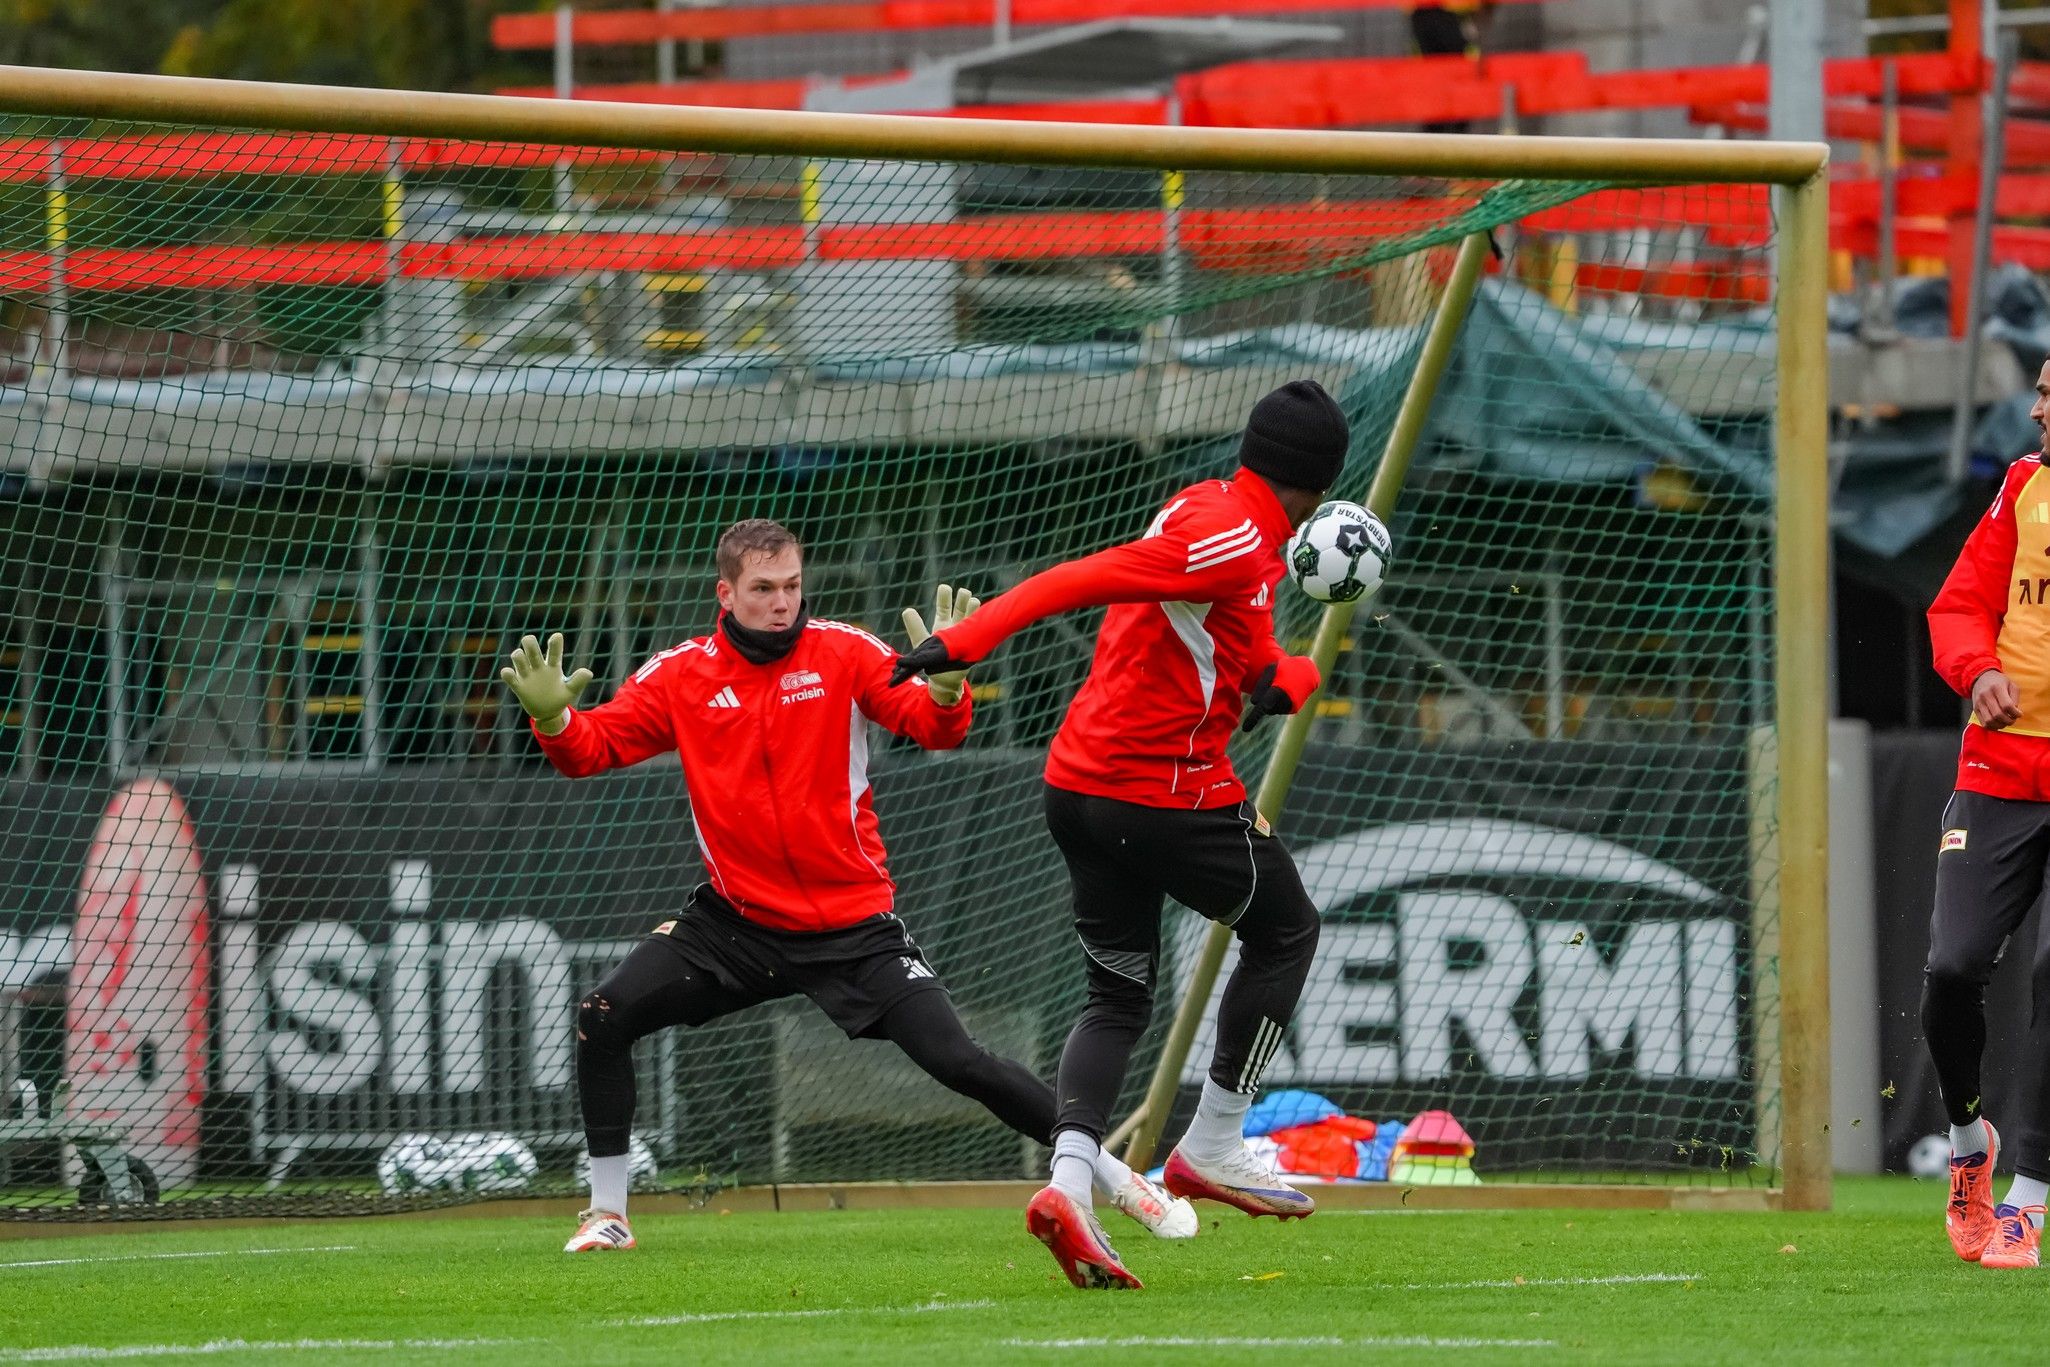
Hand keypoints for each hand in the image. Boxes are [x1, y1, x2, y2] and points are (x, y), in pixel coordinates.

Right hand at [500, 633, 593, 735]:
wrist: (547, 713)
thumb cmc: (560, 698)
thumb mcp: (571, 691)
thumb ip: (579, 681)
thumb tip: (588, 672)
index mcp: (553, 666)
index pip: (553, 651)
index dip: (554, 643)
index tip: (557, 637)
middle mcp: (538, 667)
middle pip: (531, 648)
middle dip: (529, 643)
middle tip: (529, 641)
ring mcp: (527, 675)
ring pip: (518, 658)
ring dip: (518, 656)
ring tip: (521, 659)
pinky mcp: (519, 686)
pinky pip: (510, 677)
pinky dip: (507, 674)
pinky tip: (508, 672)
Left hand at [900, 584, 980, 703]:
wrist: (945, 680)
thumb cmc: (932, 662)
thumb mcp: (922, 643)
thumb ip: (915, 627)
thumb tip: (907, 610)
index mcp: (943, 625)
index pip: (944, 607)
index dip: (944, 598)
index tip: (945, 588)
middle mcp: (956, 627)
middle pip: (960, 609)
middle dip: (962, 600)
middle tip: (964, 592)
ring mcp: (966, 635)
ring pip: (970, 619)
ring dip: (972, 609)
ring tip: (973, 600)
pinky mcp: (972, 645)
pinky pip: (977, 632)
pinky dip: (978, 623)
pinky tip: (980, 615)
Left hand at [1241, 656, 1321, 732]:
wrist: (1308, 671)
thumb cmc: (1285, 667)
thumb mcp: (1271, 669)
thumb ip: (1261, 685)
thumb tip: (1254, 702)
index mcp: (1278, 691)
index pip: (1263, 707)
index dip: (1253, 718)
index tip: (1245, 728)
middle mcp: (1285, 702)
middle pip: (1265, 708)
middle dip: (1264, 700)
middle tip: (1272, 685)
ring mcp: (1290, 707)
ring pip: (1272, 710)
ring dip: (1271, 702)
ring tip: (1280, 686)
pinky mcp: (1293, 709)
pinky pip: (1278, 709)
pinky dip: (1277, 703)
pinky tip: (1284, 692)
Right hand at [1973, 668, 2022, 730]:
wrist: (1980, 677)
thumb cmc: (1999, 681)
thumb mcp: (2011, 684)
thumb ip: (2015, 698)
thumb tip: (2015, 712)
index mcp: (1997, 688)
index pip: (2007, 705)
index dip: (2015, 713)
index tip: (2019, 714)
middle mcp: (1986, 695)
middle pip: (1998, 714)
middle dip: (2009, 720)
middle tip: (2013, 719)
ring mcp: (1979, 703)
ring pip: (1990, 721)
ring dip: (2000, 725)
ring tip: (2005, 722)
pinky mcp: (1975, 708)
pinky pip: (1983, 722)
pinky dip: (1992, 726)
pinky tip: (1998, 723)